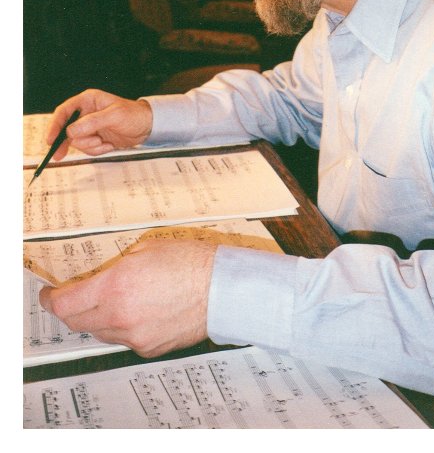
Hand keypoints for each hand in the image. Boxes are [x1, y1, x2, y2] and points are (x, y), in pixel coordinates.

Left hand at [39, 239, 216, 357]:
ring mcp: (134, 336)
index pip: (65, 304)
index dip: (50, 300)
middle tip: (75, 297)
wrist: (222, 289)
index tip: (49, 295)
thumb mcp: (146, 249)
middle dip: (72, 308)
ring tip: (115, 300)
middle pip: (77, 321)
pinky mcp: (149, 348)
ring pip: (100, 332)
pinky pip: (123, 340)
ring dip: (98, 318)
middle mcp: (120, 316)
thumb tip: (101, 278)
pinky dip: (122, 327)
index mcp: (115, 287)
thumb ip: (117, 266)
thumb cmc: (191, 262)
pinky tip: (139, 310)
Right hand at [47, 89, 153, 159]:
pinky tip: (108, 145)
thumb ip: (92, 123)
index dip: (54, 125)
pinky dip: (96, 150)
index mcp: (88, 101)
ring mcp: (90, 127)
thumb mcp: (114, 116)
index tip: (50, 139)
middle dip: (66, 142)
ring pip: (76, 141)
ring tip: (104, 142)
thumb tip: (71, 131)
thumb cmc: (134, 115)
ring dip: (89, 146)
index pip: (64, 112)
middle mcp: (86, 113)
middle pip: (65, 129)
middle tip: (59, 155)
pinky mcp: (95, 138)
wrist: (147, 127)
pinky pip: (87, 148)